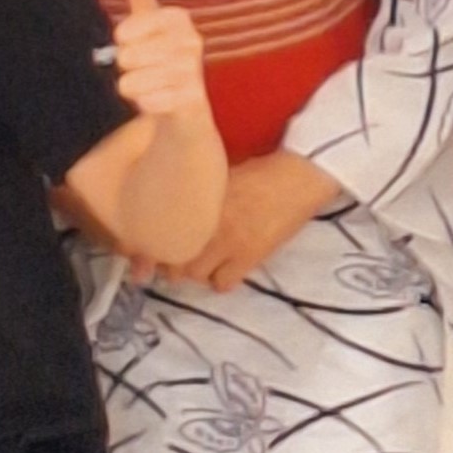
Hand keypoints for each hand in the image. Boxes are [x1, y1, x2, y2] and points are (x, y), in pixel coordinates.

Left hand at [112, 0, 207, 124]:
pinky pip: (149, 102)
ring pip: (135, 81)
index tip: (125, 39)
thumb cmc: (162, 56)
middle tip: (139, 66)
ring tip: (146, 83)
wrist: (186, 103)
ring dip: (134, 86)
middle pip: (129, 56)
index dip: (125, 35)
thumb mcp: (150, 21)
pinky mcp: (192, 99)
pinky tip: (156, 99)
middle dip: (127, 65)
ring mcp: (192, 71)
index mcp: (178, 19)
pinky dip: (146, 103)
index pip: (134, 26)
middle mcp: (190, 42)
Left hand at [163, 150, 344, 292]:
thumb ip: (196, 194)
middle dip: (172, 263)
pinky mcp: (249, 257)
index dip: (155, 244)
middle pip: (174, 258)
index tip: (155, 246)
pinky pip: (222, 283)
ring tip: (201, 264)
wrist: (298, 177)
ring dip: (195, 272)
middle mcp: (207, 223)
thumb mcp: (217, 176)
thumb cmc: (258, 169)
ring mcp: (228, 243)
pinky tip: (223, 270)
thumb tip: (173, 206)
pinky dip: (219, 281)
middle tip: (177, 259)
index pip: (162, 232)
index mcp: (197, 200)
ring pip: (195, 274)